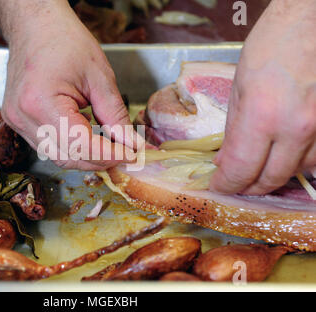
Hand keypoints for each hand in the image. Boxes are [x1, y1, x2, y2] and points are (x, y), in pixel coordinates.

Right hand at [0, 0, 141, 169]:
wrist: (34, 27)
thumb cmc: (64, 41)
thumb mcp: (99, 76)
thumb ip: (115, 115)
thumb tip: (131, 143)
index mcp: (41, 102)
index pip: (80, 145)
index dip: (109, 154)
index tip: (132, 154)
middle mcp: (23, 118)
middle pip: (68, 157)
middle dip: (100, 160)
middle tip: (125, 152)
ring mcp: (16, 122)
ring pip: (57, 156)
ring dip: (86, 156)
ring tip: (108, 144)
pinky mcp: (17, 122)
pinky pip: (48, 146)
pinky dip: (71, 147)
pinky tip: (86, 135)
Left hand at [211, 0, 315, 194]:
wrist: (314, 18)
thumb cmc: (274, 43)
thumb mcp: (240, 85)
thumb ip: (234, 129)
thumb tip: (225, 161)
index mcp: (263, 114)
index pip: (241, 168)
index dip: (227, 184)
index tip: (218, 186)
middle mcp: (297, 127)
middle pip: (272, 178)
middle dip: (250, 186)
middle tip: (237, 184)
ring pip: (300, 171)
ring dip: (277, 174)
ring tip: (261, 168)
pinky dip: (301, 161)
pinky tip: (288, 153)